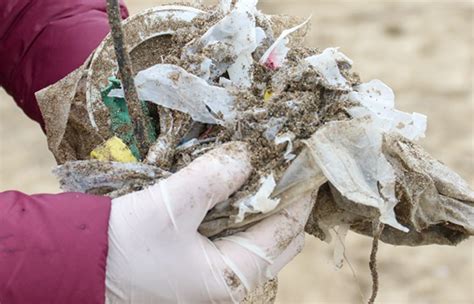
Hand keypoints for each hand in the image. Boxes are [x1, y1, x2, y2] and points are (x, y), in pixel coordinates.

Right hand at [105, 142, 313, 302]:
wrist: (76, 267)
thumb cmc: (123, 245)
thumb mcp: (172, 207)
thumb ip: (214, 177)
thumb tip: (248, 155)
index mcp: (233, 278)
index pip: (286, 232)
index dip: (300, 195)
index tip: (307, 162)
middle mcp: (229, 281)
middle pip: (276, 238)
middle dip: (284, 199)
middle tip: (285, 162)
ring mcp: (212, 273)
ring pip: (254, 235)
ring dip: (260, 202)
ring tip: (263, 167)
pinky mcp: (197, 262)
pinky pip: (231, 234)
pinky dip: (237, 209)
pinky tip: (233, 185)